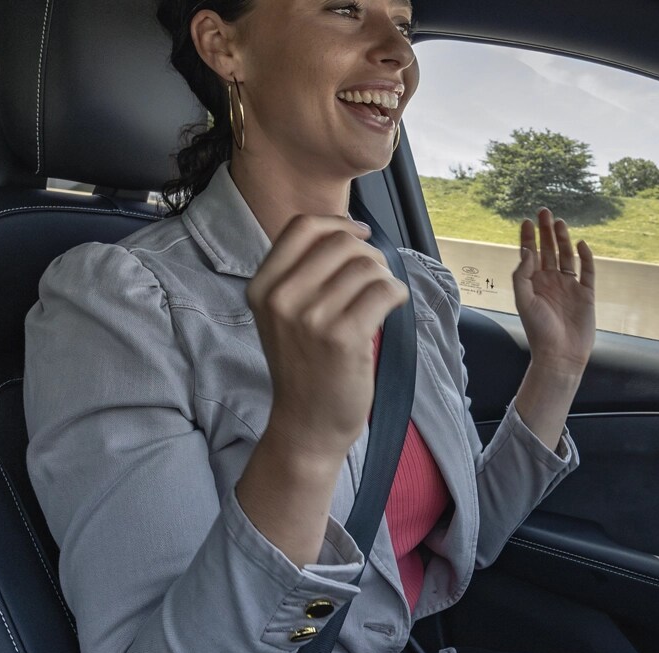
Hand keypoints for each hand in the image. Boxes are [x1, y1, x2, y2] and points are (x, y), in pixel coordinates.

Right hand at [246, 215, 410, 458]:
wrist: (306, 423)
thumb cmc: (304, 366)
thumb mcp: (283, 314)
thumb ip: (302, 273)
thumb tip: (350, 232)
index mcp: (262, 286)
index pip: (301, 227)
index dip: (338, 224)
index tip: (360, 235)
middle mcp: (281, 298)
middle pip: (340, 243)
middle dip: (369, 254)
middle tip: (376, 278)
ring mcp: (311, 318)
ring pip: (366, 266)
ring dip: (385, 277)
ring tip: (381, 299)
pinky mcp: (343, 337)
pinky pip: (384, 290)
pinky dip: (397, 294)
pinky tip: (392, 307)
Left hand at [514, 208, 596, 374]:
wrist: (561, 355)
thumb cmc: (538, 331)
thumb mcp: (524, 301)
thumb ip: (523, 275)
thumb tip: (527, 252)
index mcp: (534, 284)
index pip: (530, 255)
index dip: (528, 238)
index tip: (527, 221)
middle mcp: (551, 282)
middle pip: (549, 251)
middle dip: (546, 232)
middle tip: (544, 212)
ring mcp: (570, 287)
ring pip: (567, 257)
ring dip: (563, 239)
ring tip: (559, 222)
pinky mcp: (586, 294)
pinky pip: (587, 271)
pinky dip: (585, 257)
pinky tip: (581, 244)